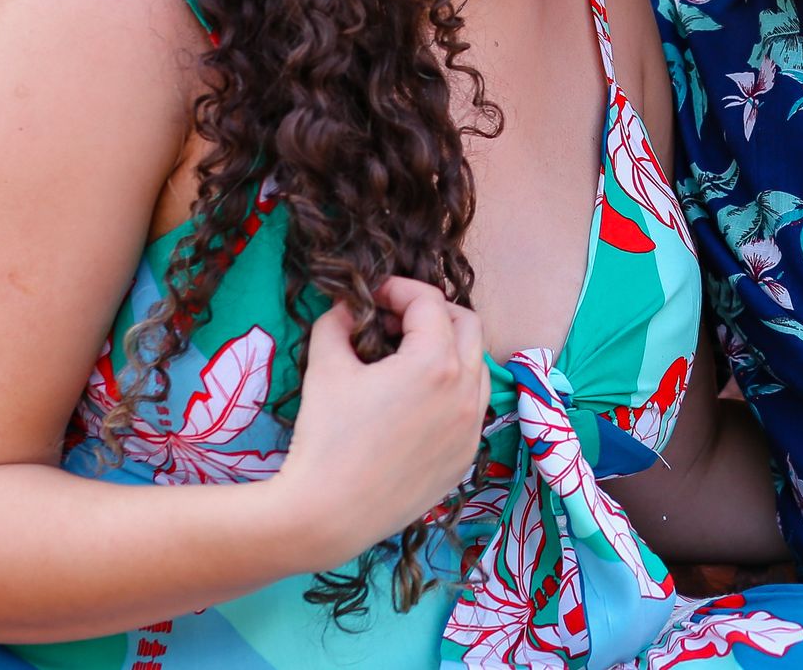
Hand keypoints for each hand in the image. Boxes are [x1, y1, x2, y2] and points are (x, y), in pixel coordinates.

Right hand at [266, 277, 490, 570]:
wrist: (329, 514)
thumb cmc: (326, 436)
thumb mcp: (325, 367)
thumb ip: (337, 323)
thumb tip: (347, 307)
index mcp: (436, 362)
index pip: (429, 302)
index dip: (398, 289)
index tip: (373, 297)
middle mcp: (466, 391)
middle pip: (468, 325)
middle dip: (432, 313)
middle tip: (395, 321)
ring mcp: (471, 428)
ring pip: (477, 368)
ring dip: (448, 350)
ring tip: (406, 359)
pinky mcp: (466, 457)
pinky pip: (471, 408)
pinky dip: (452, 391)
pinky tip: (415, 403)